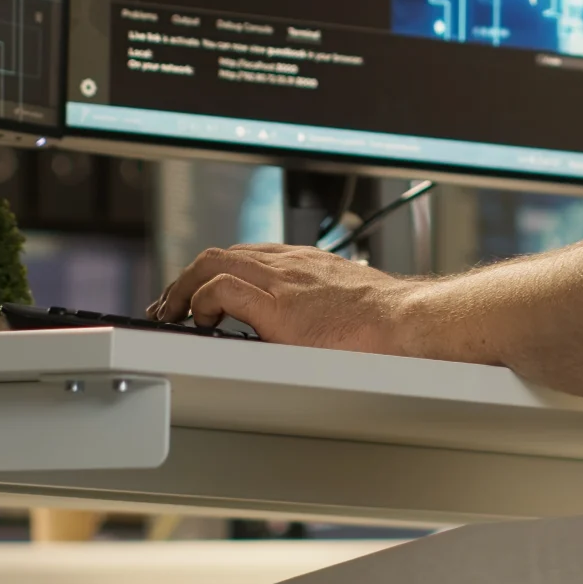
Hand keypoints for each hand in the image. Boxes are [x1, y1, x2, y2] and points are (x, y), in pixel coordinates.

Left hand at [150, 244, 424, 353]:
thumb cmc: (390, 322)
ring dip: (183, 288)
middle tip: (171, 304)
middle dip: (186, 278)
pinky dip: (203, 301)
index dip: (214, 273)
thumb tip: (308, 330)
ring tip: (172, 313)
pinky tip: (202, 322)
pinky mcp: (278, 308)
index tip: (200, 293)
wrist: (411, 323)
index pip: (244, 255)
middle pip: (219, 253)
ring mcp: (282, 283)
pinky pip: (224, 290)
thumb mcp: (347, 301)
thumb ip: (320, 306)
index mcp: (304, 264)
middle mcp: (288, 265)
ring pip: (212, 262)